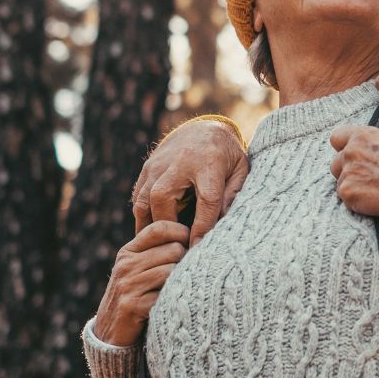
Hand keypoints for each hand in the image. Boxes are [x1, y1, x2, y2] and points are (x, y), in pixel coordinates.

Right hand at [93, 220, 189, 346]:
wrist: (110, 334)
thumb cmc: (134, 296)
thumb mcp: (137, 269)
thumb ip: (155, 249)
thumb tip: (188, 230)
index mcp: (128, 252)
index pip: (159, 228)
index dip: (181, 231)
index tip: (191, 243)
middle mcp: (126, 265)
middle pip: (173, 249)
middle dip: (184, 261)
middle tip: (184, 274)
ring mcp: (128, 285)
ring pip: (171, 271)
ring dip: (179, 282)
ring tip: (176, 290)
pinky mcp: (132, 306)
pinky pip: (164, 295)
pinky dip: (171, 301)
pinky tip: (168, 305)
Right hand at [132, 117, 249, 244]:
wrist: (203, 128)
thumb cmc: (226, 155)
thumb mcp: (240, 170)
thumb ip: (233, 195)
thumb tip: (222, 226)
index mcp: (209, 162)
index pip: (206, 199)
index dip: (202, 226)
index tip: (198, 248)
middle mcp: (178, 162)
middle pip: (164, 198)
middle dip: (168, 226)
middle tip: (175, 249)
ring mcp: (158, 164)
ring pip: (144, 199)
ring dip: (149, 225)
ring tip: (157, 247)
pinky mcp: (147, 168)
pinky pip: (138, 197)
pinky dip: (142, 216)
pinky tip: (150, 233)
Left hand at [329, 125, 378, 216]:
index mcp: (364, 136)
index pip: (338, 137)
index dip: (343, 146)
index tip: (351, 154)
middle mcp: (351, 151)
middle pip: (336, 162)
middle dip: (348, 170)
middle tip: (366, 177)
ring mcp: (347, 172)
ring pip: (341, 181)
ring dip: (353, 186)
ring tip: (373, 190)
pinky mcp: (347, 192)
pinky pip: (346, 197)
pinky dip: (356, 200)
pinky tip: (372, 200)